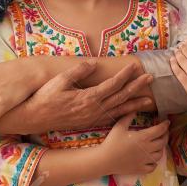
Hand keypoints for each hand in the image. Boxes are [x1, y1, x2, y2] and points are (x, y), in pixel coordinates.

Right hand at [18, 61, 153, 133]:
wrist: (36, 118)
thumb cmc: (46, 97)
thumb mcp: (60, 81)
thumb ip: (78, 72)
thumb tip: (93, 63)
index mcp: (88, 98)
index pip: (112, 85)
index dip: (125, 76)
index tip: (135, 67)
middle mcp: (93, 110)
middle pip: (120, 97)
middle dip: (136, 87)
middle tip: (150, 78)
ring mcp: (92, 118)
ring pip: (119, 110)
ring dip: (135, 104)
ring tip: (149, 100)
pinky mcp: (89, 122)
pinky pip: (111, 118)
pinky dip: (123, 114)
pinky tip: (129, 111)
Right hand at [98, 112, 169, 174]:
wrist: (105, 160)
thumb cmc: (112, 142)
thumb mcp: (119, 126)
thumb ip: (129, 116)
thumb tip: (136, 108)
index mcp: (143, 137)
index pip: (159, 130)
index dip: (165, 125)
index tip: (167, 122)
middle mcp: (147, 149)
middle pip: (162, 142)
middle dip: (165, 135)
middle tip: (164, 131)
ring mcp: (145, 160)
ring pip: (160, 154)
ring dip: (161, 148)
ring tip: (159, 143)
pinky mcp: (141, 169)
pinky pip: (153, 166)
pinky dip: (155, 162)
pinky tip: (152, 158)